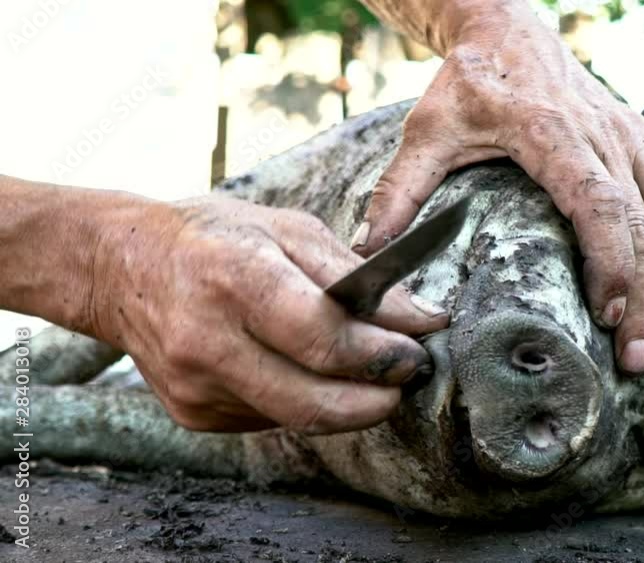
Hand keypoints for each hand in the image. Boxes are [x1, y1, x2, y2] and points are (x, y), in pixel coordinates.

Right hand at [89, 196, 447, 433]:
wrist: (122, 266)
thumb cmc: (215, 237)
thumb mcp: (288, 228)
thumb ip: (356, 276)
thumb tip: (421, 318)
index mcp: (237, 279)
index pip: (324, 339)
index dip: (381, 355)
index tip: (417, 353)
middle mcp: (209, 341)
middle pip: (314, 402)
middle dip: (376, 399)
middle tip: (406, 380)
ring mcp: (195, 386)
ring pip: (297, 418)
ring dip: (347, 405)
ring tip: (370, 376)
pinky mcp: (192, 414)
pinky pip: (270, 419)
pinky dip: (302, 401)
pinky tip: (306, 372)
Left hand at [351, 7, 643, 373]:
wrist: (511, 31)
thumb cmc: (469, 85)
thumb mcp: (427, 129)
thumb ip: (400, 189)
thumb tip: (368, 253)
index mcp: (550, 132)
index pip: (597, 201)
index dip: (612, 259)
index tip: (610, 313)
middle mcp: (604, 133)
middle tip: (641, 358)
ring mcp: (634, 135)